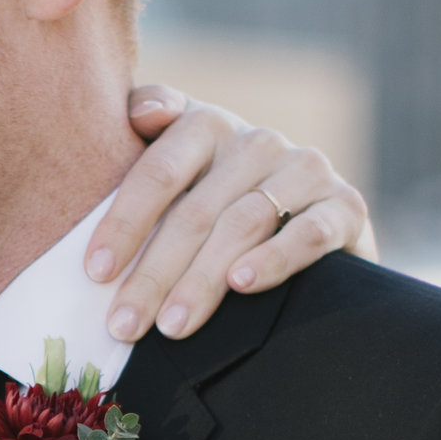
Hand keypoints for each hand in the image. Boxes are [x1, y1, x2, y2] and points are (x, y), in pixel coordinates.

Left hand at [87, 91, 372, 345]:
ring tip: (171, 327)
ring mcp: (305, 169)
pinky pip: (308, 232)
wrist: (312, 224)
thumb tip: (139, 112)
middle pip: (195, 210)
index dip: (124, 222)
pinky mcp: (345, 205)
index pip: (158, 172)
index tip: (94, 273)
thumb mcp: (178, 173)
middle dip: (153, 273)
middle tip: (123, 324)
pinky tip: (242, 284)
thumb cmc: (219, 203)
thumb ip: (148, 140)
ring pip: (243, 224)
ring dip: (202, 280)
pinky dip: (275, 258)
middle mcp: (256, 140)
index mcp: (206, 125)